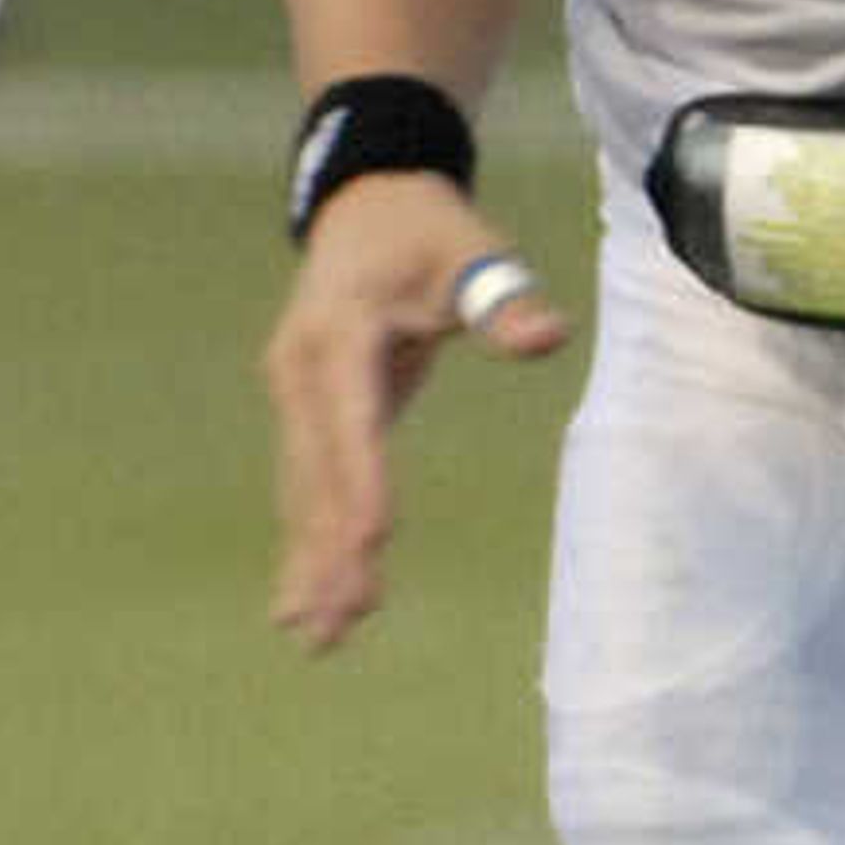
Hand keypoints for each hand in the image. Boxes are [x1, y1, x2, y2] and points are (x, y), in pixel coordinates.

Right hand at [261, 175, 569, 652]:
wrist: (364, 206)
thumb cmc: (427, 232)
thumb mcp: (469, 250)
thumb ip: (502, 296)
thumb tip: (548, 335)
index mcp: (338, 331)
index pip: (352, 418)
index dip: (363, 478)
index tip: (372, 539)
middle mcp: (302, 370)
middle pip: (320, 470)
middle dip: (332, 547)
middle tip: (344, 620)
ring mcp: (296, 395)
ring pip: (305, 490)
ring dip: (313, 562)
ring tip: (318, 638)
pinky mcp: (307, 414)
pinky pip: (307, 487)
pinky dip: (308, 544)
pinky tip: (301, 606)